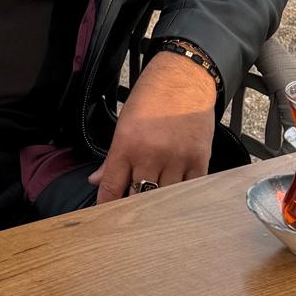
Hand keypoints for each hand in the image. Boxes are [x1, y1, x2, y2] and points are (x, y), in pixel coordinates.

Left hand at [88, 51, 216, 203]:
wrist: (185, 77)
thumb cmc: (152, 95)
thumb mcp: (124, 121)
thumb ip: (112, 156)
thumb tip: (97, 180)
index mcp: (127, 144)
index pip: (112, 187)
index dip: (106, 206)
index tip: (105, 219)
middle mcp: (151, 154)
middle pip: (138, 197)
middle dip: (133, 206)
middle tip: (131, 214)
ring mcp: (176, 158)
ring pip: (164, 198)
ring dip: (158, 203)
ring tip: (155, 206)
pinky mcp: (198, 159)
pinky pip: (189, 190)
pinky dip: (182, 196)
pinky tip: (177, 197)